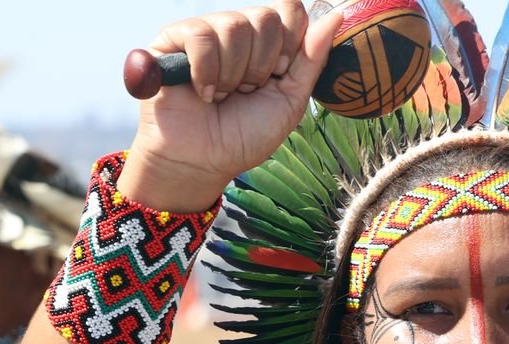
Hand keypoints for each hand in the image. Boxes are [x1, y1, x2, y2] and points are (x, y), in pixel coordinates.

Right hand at [119, 1, 341, 211]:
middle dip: (260, 65)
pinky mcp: (172, 41)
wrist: (200, 163)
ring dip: (233, 74)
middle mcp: (236, 32)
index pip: (289, 10)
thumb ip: (312, 59)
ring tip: (222, 96)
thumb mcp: (289, 101)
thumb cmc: (242, 137)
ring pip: (234, 26)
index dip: (289, 42)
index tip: (277, 74)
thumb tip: (336, 16)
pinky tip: (203, 92)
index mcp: (265, 43)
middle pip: (265, 17)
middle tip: (246, 91)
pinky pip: (200, 36)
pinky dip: (206, 71)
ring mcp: (204, 33)